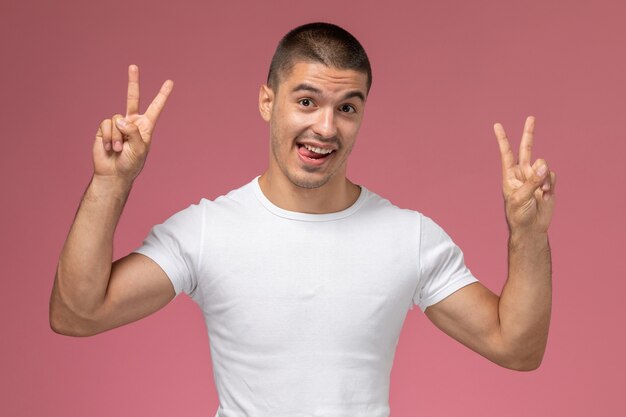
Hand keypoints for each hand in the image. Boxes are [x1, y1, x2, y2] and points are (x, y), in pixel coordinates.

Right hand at [93, 65, 172, 182]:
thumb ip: (132, 132)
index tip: (170, 82)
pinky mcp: (105, 129)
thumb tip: (120, 119)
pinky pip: (107, 124)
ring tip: (119, 149)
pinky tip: (110, 147)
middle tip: (133, 66)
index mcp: (146, 126)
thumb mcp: (139, 149)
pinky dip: (109, 137)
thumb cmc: (131, 164)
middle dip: (133, 81)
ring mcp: (118, 125)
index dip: (162, 95)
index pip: (156, 107)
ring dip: (118, 136)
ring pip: (117, 118)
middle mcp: (132, 122)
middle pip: (132, 98)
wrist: (114, 173)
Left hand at [494, 116, 555, 234]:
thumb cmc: (519, 214)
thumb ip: (533, 181)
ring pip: (544, 165)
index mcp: (510, 175)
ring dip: (544, 178)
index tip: (497, 125)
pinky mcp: (547, 183)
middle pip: (526, 149)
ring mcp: (535, 177)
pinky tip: (547, 194)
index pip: (506, 153)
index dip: (503, 139)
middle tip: (531, 118)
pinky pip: (552, 175)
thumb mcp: (521, 198)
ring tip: (541, 192)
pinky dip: (551, 184)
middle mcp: (522, 173)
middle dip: (529, 133)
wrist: (532, 228)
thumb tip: (543, 165)